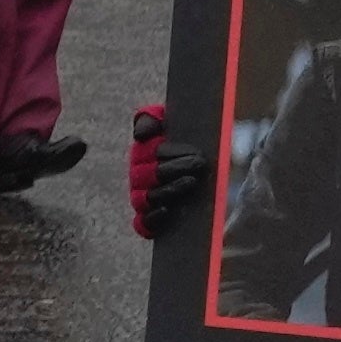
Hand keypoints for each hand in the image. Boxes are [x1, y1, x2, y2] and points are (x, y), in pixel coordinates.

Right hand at [127, 119, 210, 239]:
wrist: (201, 172)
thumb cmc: (185, 143)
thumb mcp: (169, 121)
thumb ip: (150, 118)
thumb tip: (141, 135)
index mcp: (141, 154)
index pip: (149, 152)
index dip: (170, 152)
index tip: (195, 151)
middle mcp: (139, 178)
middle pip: (149, 175)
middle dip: (175, 168)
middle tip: (199, 164)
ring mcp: (143, 199)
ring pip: (147, 198)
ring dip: (168, 190)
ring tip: (191, 182)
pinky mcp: (149, 221)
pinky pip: (142, 223)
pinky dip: (152, 218)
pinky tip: (167, 210)